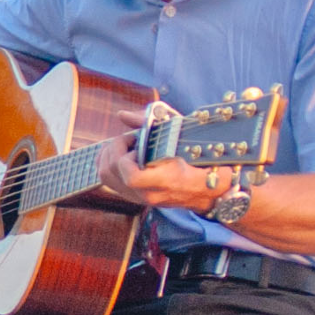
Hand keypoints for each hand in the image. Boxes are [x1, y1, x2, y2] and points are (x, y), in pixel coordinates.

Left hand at [96, 111, 221, 213]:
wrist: (208, 187)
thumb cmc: (198, 157)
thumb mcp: (179, 134)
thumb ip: (147, 123)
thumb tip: (121, 115)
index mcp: (165, 181)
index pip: (132, 177)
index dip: (126, 155)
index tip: (137, 140)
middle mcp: (149, 194)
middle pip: (110, 173)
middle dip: (114, 148)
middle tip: (130, 138)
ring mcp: (140, 198)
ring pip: (105, 177)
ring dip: (109, 155)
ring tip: (125, 145)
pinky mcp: (135, 198)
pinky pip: (110, 181)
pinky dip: (110, 164)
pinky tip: (124, 154)